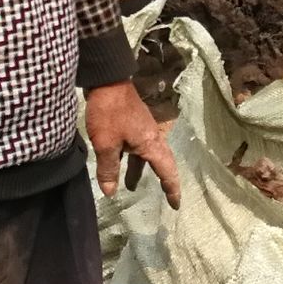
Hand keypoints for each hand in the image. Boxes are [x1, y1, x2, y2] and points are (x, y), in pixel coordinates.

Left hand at [87, 81, 178, 206]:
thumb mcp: (106, 144)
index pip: (167, 171)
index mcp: (151, 144)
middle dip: (161, 180)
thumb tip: (111, 192)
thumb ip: (109, 169)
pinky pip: (136, 146)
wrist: (107, 79)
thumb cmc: (110, 112)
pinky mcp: (131, 121)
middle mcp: (151, 137)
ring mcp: (142, 128)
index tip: (176, 204)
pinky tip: (118, 161)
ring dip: (140, 170)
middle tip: (163, 196)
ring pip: (145, 154)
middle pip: (160, 163)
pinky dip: (131, 158)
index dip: (172, 189)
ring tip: (130, 186)